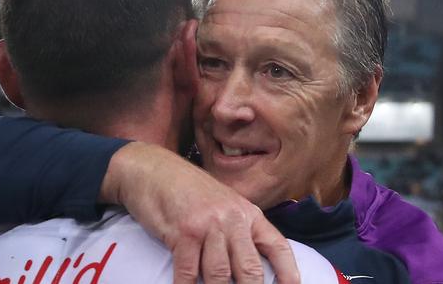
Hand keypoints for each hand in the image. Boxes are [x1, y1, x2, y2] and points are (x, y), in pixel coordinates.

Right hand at [100, 142, 299, 283]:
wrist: (153, 169)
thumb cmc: (187, 190)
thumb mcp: (222, 204)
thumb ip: (238, 230)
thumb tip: (248, 265)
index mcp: (247, 213)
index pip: (277, 246)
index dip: (288, 272)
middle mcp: (232, 219)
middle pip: (250, 269)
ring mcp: (208, 225)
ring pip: (220, 275)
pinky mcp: (183, 232)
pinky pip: (188, 272)